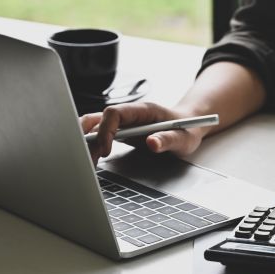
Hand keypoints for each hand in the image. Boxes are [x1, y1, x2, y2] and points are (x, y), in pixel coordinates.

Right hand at [80, 102, 204, 163]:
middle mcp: (129, 114)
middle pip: (98, 118)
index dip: (105, 130)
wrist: (189, 126)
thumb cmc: (187, 130)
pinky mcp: (120, 132)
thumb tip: (152, 143)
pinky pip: (99, 136)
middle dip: (86, 136)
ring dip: (86, 143)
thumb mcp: (183, 138)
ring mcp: (123, 123)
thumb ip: (169, 140)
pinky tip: (90, 160)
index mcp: (143, 110)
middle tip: (85, 158)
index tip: (106, 149)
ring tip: (86, 163)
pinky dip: (91, 147)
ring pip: (94, 127)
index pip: (114, 113)